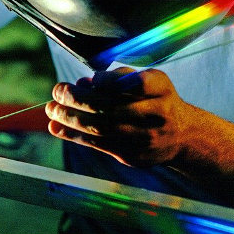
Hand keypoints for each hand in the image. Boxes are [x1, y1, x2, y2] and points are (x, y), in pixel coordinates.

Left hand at [45, 67, 191, 167]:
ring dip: (71, 119)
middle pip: (113, 108)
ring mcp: (146, 139)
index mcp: (161, 90)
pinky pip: (99, 145)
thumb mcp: (149, 81)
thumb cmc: (157, 101)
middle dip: (79, 99)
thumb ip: (119, 78)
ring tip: (51, 109)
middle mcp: (157, 115)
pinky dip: (74, 135)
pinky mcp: (134, 156)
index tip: (90, 80)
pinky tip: (56, 127)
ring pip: (102, 129)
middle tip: (58, 90)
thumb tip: (83, 83)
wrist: (181, 136)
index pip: (138, 83)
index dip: (111, 81)